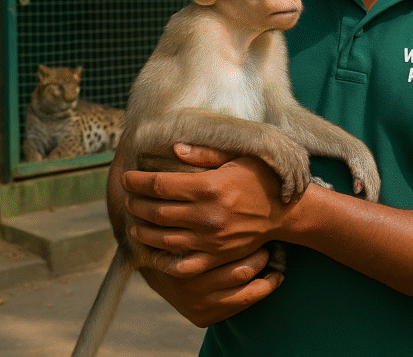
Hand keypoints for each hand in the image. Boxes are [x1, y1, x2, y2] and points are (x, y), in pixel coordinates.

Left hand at [122, 143, 290, 324]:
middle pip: (157, 211)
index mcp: (209, 187)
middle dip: (136, 204)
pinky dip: (162, 261)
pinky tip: (153, 252)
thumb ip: (204, 153)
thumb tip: (173, 148)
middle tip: (128, 198)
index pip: (160, 185)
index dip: (137, 181)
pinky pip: (182, 264)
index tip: (126, 178)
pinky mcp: (216, 256)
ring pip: (164, 239)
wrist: (286, 211)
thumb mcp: (236, 155)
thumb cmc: (259, 177)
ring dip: (143, 231)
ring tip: (134, 223)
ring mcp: (211, 240)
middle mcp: (207, 215)